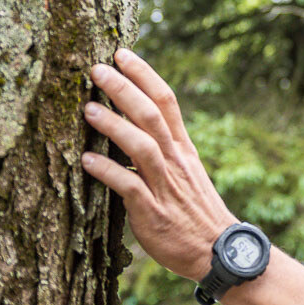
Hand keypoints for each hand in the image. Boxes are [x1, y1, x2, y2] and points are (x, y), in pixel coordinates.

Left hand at [80, 47, 235, 282]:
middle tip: (96, 68)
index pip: (166, 100)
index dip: (144, 74)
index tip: (122, 53)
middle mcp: (175, 160)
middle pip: (151, 115)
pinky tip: (85, 161)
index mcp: (183, 148)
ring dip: (113, 126)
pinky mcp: (152, 212)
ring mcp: (165, 185)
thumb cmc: (195, 212)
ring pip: (141, 146)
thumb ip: (162, 149)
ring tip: (86, 110)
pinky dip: (107, 171)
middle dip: (123, 89)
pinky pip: (129, 186)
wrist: (218, 251)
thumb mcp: (185, 172)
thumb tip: (130, 127)